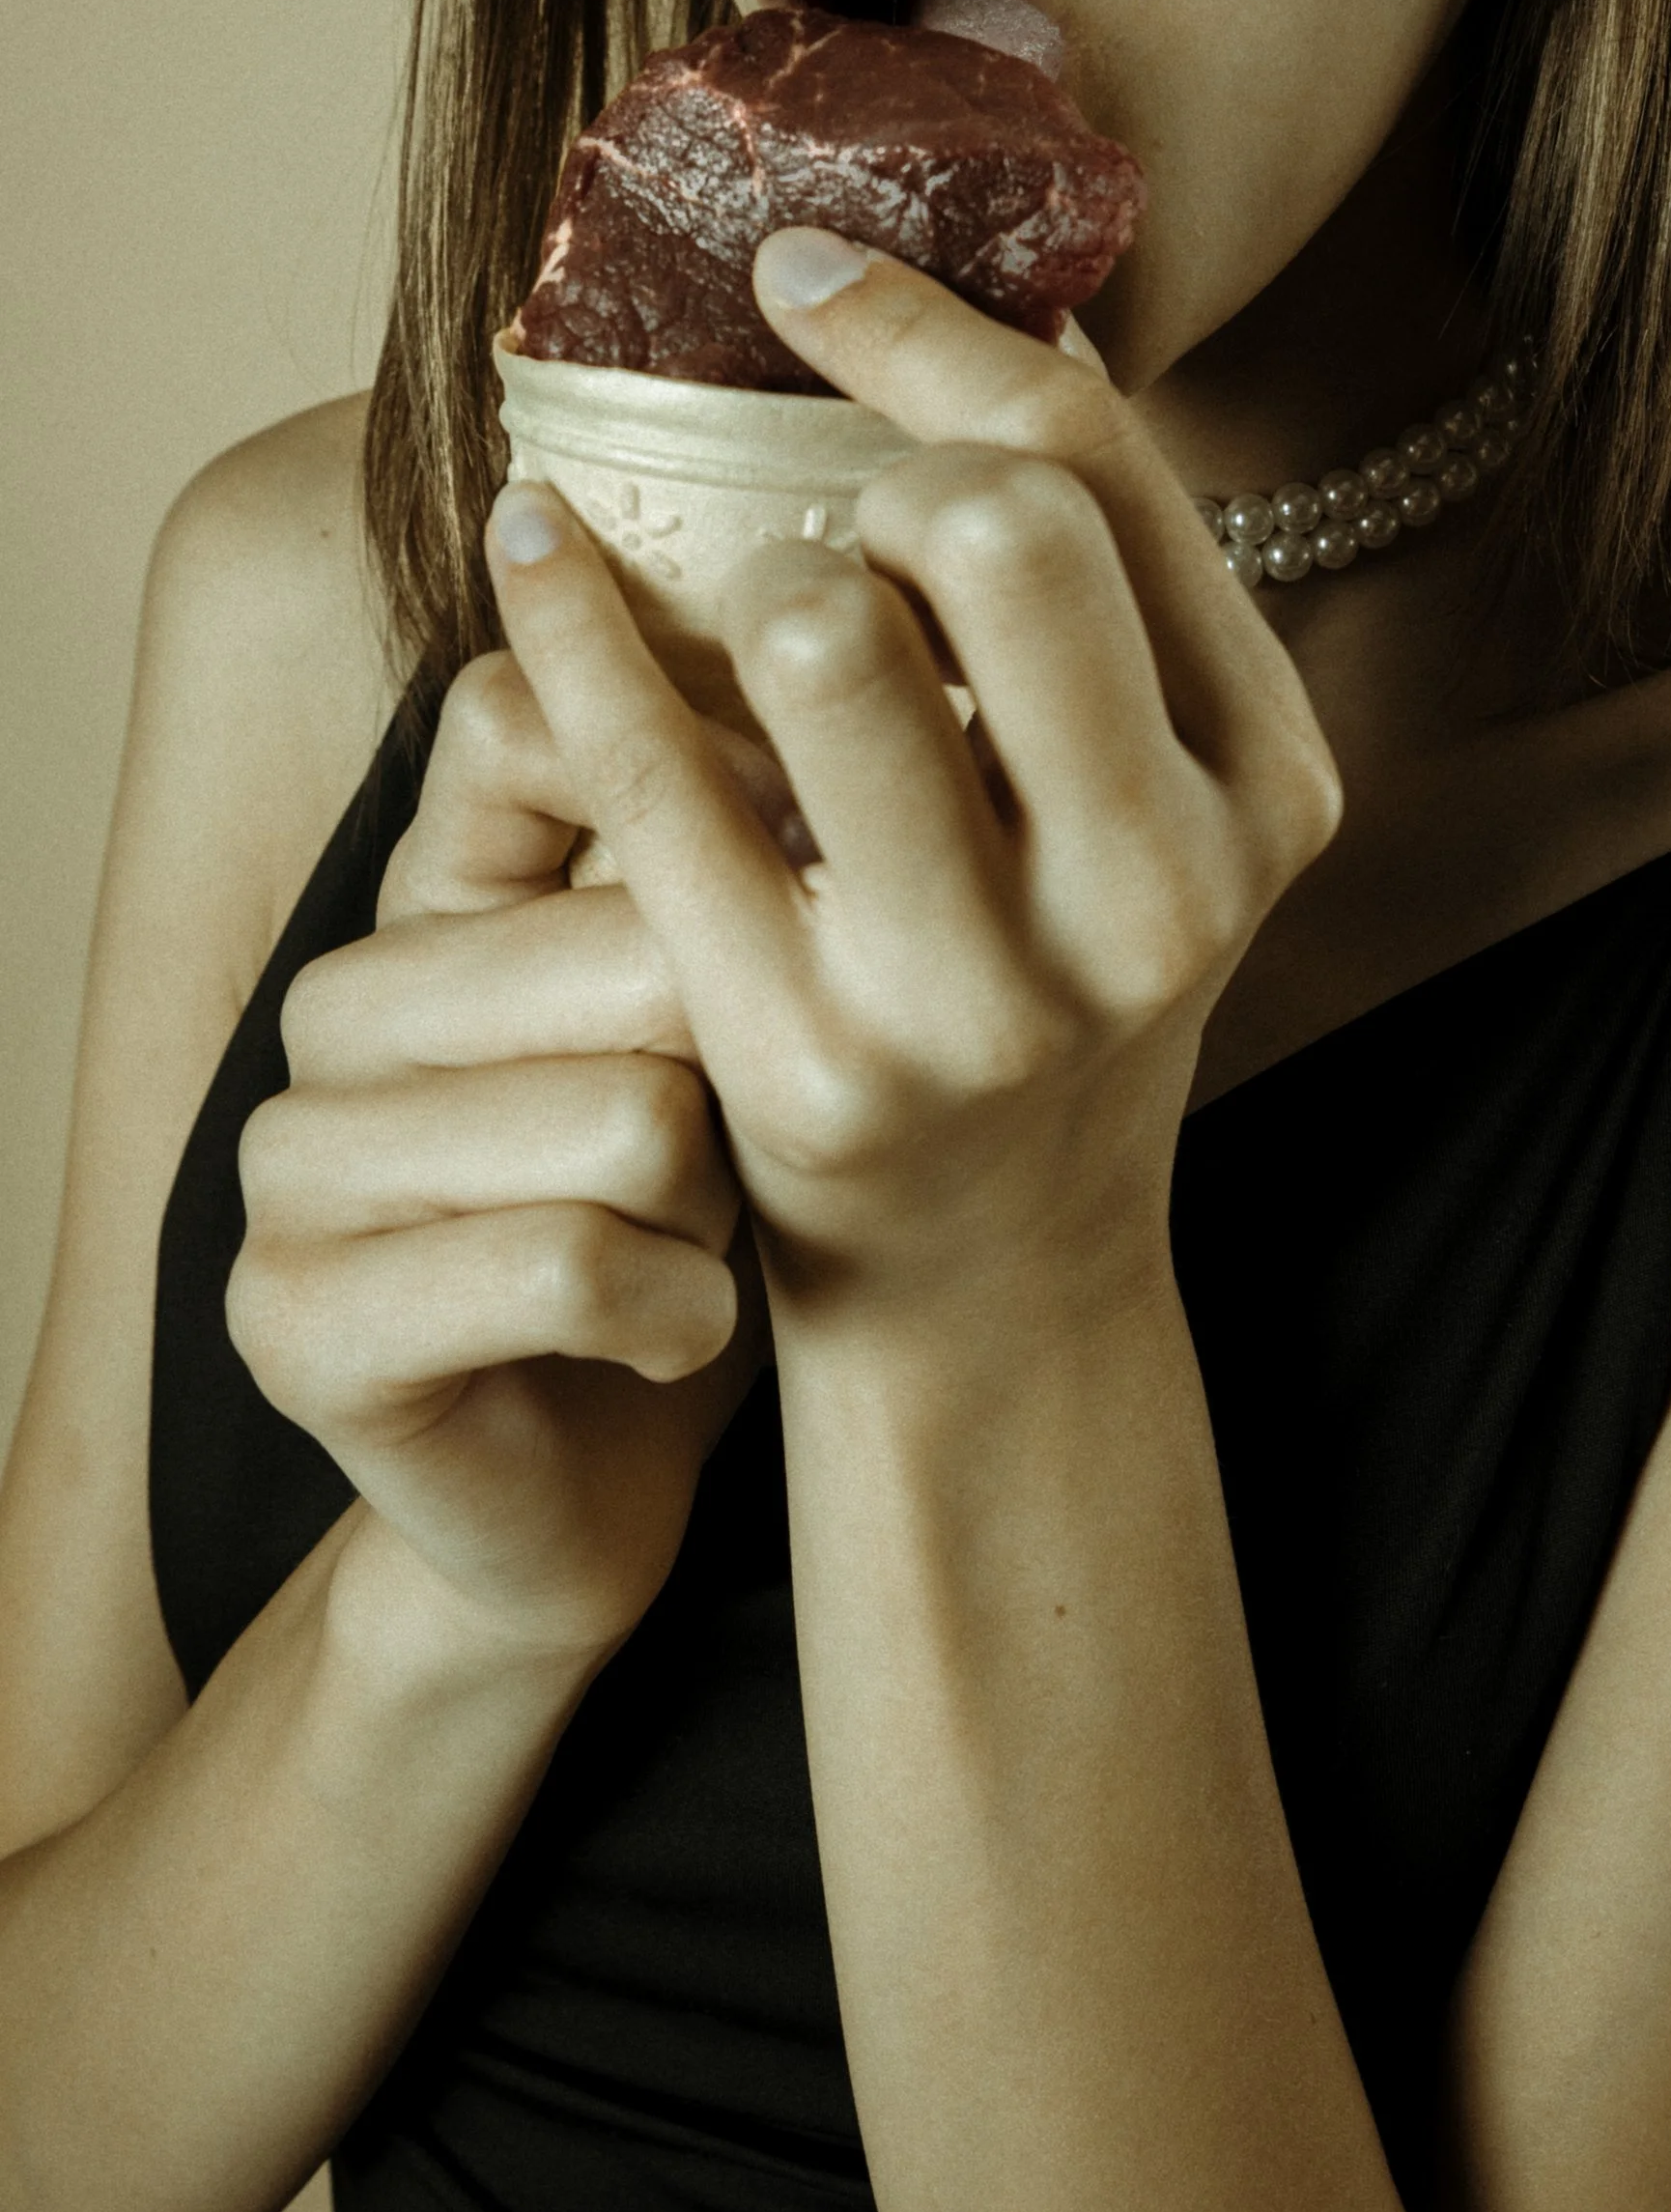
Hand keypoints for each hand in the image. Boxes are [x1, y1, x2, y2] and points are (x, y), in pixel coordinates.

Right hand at [226, 650, 763, 1667]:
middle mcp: (335, 1004)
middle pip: (634, 945)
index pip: (525, 722)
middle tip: (733, 1157)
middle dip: (747, 1073)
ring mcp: (288, 1163)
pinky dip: (675, 1316)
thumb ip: (735, 868)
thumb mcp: (734, 1019)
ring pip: (628, 1117)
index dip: (712, 786)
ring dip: (714, 1209)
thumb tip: (839, 758)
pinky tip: (664, 1334)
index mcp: (429, 896)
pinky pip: (569, 1265)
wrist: (596, 1489)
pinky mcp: (293, 1318)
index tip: (811, 871)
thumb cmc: (694, 1219)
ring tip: (687, 1242)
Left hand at [484, 248, 1342, 1363]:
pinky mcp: (809, 1063)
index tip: (803, 271)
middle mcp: (1160, 888)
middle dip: (882, 474)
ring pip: (825, 634)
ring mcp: (987, 990)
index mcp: (1268, 784)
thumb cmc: (1047, 977)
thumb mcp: (1142, 798)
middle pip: (999, 527)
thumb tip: (993, 304)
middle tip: (839, 524)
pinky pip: (651, 776)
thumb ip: (1101, 589)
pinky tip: (524, 546)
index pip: (1107, 475)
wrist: (994, 1279)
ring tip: (756, 627)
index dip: (936, 332)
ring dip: (757, 585)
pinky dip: (566, 627)